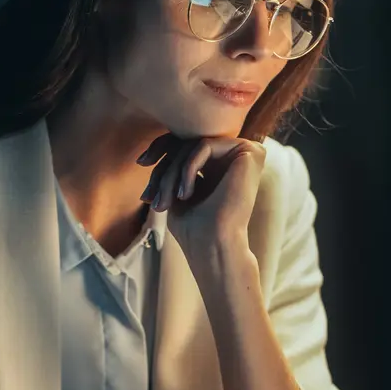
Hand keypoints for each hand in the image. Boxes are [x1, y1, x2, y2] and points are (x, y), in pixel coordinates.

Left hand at [137, 133, 265, 263]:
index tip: (141, 162)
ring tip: (167, 201)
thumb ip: (172, 168)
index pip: (187, 143)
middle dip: (164, 168)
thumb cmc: (194, 228)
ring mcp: (245, 152)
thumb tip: (149, 153)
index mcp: (222, 163)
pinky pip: (205, 146)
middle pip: (188, 142)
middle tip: (151, 196)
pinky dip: (188, 169)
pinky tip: (185, 194)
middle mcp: (236, 155)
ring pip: (194, 145)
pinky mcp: (250, 152)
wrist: (214, 247)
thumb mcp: (174, 190)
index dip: (161, 149)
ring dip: (172, 173)